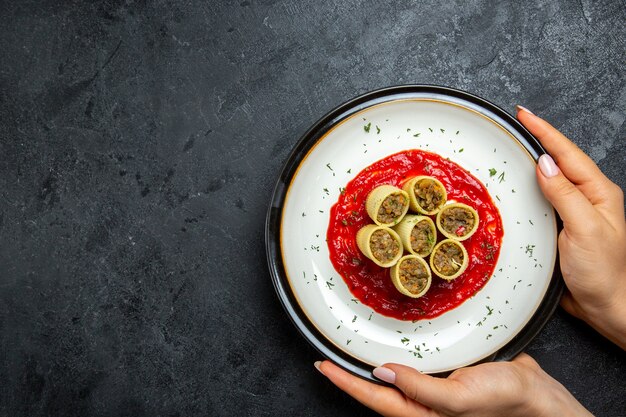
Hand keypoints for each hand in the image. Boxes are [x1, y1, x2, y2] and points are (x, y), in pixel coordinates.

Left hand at [315, 354, 591, 416]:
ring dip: (371, 362)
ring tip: (349, 348)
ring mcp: (431, 390)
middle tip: (328, 356)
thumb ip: (420, 388)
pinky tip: (391, 344)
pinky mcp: (443, 375)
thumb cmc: (503, 401)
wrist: (537, 395)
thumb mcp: (459, 397)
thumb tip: (382, 372)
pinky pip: (413, 366)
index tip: (323, 367)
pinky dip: (398, 355)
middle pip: (377, 390)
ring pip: (392, 377)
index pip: (373, 397)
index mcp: (422, 414)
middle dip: (351, 375)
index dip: (346, 382)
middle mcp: (422, 403)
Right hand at [517, 106, 625, 348]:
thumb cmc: (604, 272)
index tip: (524, 114)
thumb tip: (544, 163)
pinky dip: (528, 189)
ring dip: (530, 163)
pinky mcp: (560, 229)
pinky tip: (517, 187)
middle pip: (559, 160)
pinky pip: (542, 201)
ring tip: (512, 148)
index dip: (544, 132)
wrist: (608, 306)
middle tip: (515, 124)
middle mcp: (587, 199)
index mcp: (598, 193)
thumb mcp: (584, 228)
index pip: (567, 153)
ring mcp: (573, 214)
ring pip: (550, 179)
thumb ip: (565, 193)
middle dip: (538, 139)